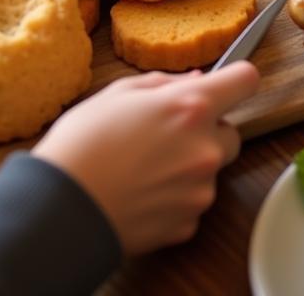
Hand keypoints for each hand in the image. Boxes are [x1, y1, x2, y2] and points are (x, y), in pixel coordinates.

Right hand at [34, 63, 259, 254]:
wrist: (58, 208)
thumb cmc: (82, 144)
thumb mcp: (118, 93)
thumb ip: (164, 83)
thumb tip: (193, 80)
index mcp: (192, 106)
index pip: (246, 80)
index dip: (236, 80)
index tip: (227, 85)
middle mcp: (205, 147)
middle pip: (232, 133)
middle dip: (208, 132)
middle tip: (168, 135)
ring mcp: (200, 189)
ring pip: (211, 170)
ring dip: (190, 167)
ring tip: (145, 168)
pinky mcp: (188, 223)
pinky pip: (192, 203)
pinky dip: (175, 198)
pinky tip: (142, 193)